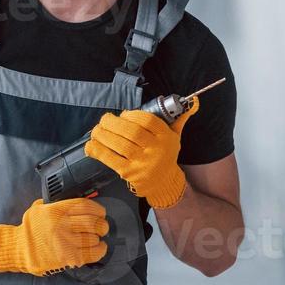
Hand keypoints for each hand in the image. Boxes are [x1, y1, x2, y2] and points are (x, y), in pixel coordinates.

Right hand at [0, 196, 109, 275]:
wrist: (20, 249)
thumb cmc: (31, 230)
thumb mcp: (39, 208)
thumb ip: (56, 204)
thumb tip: (77, 203)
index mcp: (56, 210)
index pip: (85, 206)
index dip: (98, 209)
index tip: (101, 212)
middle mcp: (62, 225)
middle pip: (93, 222)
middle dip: (102, 224)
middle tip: (102, 226)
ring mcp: (66, 242)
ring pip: (94, 238)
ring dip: (99, 237)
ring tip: (97, 237)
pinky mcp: (68, 257)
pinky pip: (92, 253)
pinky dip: (100, 250)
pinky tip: (99, 248)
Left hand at [84, 97, 199, 209]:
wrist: (164, 183)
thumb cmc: (165, 155)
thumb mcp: (175, 136)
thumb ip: (179, 118)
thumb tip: (193, 101)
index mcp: (166, 138)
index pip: (147, 121)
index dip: (132, 115)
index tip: (123, 115)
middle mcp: (156, 150)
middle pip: (131, 132)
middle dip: (113, 123)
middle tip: (104, 120)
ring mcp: (143, 163)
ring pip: (120, 145)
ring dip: (103, 135)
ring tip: (96, 130)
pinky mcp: (130, 174)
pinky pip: (111, 160)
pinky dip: (99, 151)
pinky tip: (91, 145)